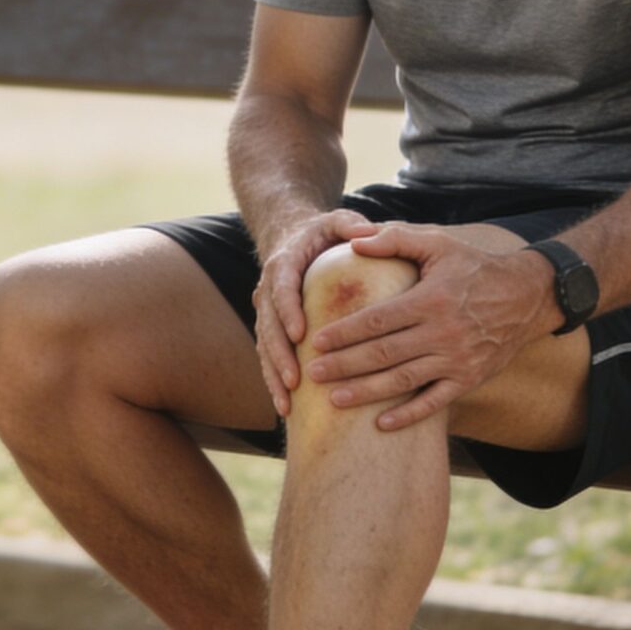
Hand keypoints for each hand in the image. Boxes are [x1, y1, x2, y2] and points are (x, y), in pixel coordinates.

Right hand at [249, 208, 377, 417]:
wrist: (291, 237)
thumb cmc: (323, 232)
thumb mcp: (336, 221)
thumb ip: (350, 224)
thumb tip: (366, 231)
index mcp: (284, 263)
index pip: (282, 288)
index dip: (288, 311)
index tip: (299, 334)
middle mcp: (269, 289)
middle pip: (268, 325)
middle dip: (279, 355)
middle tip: (294, 380)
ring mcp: (266, 311)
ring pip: (264, 346)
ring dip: (273, 375)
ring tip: (286, 404)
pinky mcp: (270, 328)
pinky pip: (267, 357)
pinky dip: (274, 381)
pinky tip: (285, 408)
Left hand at [305, 223, 562, 430]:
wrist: (528, 295)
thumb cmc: (474, 266)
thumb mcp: (439, 243)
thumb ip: (395, 238)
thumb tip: (354, 239)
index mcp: (431, 299)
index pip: (379, 320)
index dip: (345, 332)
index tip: (317, 340)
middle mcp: (443, 332)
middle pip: (384, 353)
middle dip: (345, 365)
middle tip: (313, 373)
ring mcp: (457, 360)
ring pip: (404, 380)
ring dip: (366, 392)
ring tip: (333, 399)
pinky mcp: (470, 379)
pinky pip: (435, 402)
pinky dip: (409, 415)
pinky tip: (380, 423)